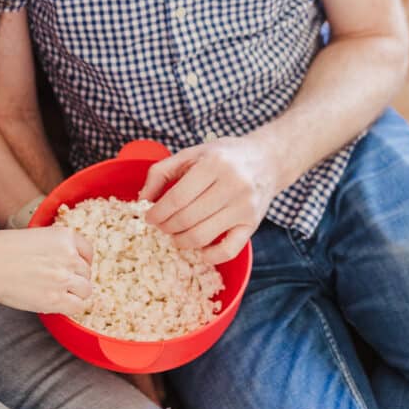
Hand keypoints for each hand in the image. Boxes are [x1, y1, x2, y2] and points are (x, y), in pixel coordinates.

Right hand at [0, 226, 93, 314]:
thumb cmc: (1, 250)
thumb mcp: (34, 238)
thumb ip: (53, 249)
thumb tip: (61, 265)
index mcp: (64, 236)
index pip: (87, 250)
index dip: (82, 262)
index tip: (75, 268)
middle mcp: (69, 255)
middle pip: (86, 272)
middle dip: (76, 278)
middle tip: (60, 284)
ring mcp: (64, 277)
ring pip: (86, 290)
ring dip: (75, 293)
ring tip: (59, 295)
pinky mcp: (56, 298)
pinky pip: (78, 306)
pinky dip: (71, 307)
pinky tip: (58, 304)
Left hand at [141, 133, 278, 263]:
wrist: (267, 160)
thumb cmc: (224, 156)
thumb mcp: (191, 153)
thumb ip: (161, 172)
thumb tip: (141, 200)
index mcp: (214, 164)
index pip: (177, 198)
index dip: (157, 212)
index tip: (149, 217)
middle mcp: (233, 185)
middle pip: (187, 219)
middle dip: (166, 227)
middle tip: (160, 226)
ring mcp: (245, 207)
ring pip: (202, 236)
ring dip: (181, 241)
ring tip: (175, 234)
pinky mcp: (252, 225)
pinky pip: (228, 251)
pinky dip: (209, 255)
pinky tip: (199, 248)